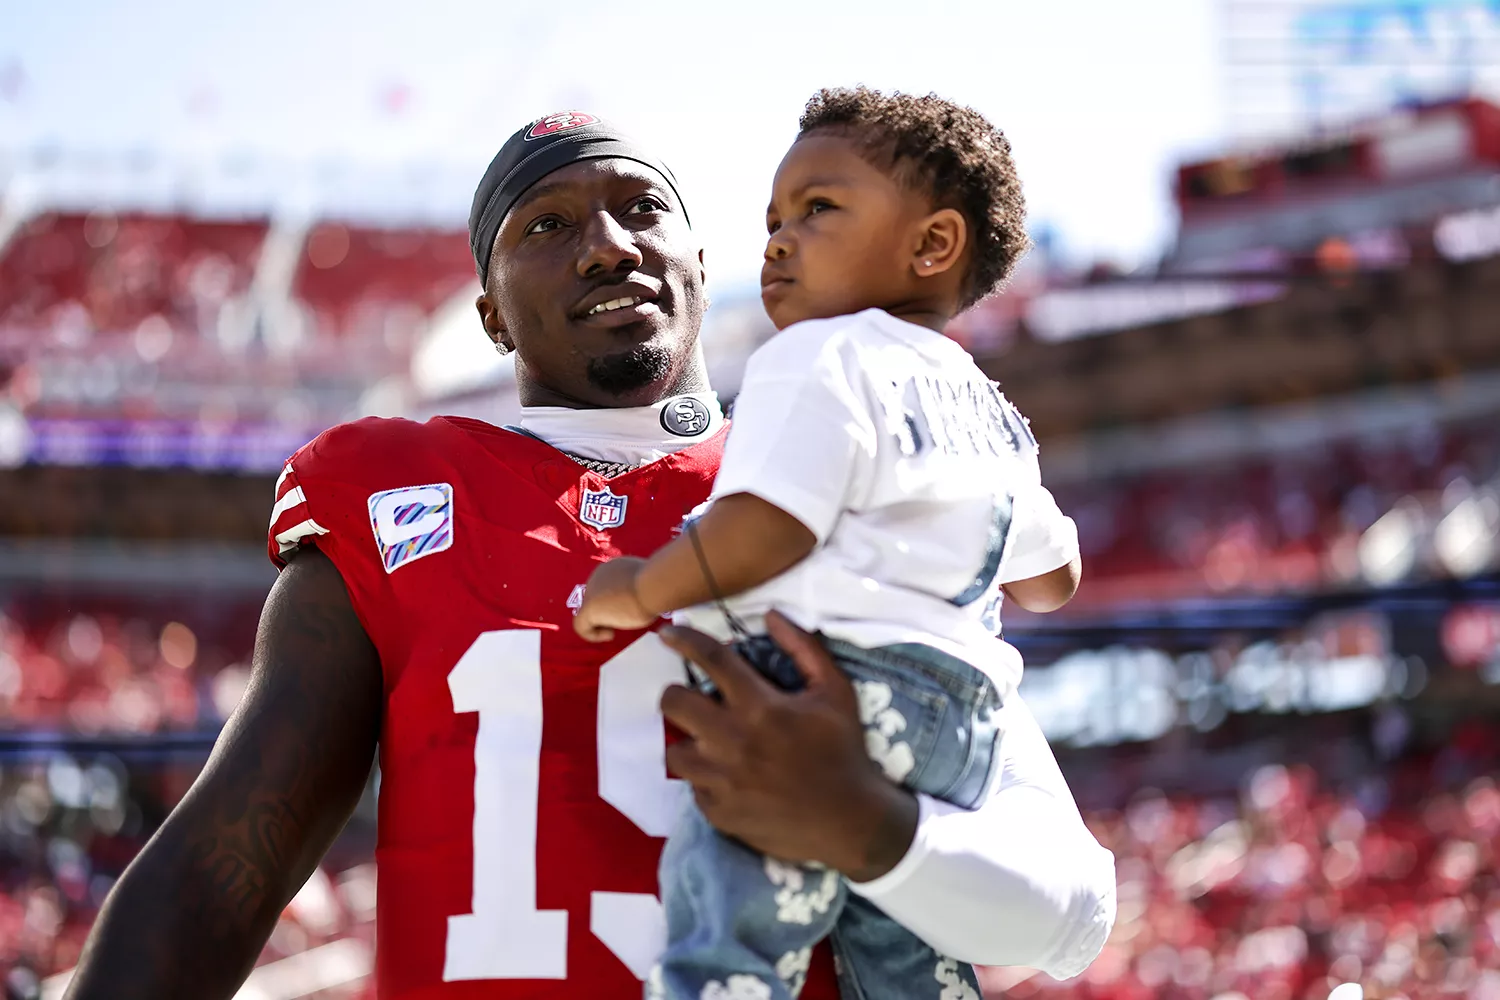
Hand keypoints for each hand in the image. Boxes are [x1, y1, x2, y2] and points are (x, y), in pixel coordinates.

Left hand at [574, 557, 655, 641]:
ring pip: (590, 612)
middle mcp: (599, 574)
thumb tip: (645, 597)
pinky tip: (610, 634)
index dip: (618, 602)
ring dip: (602, 623)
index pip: (609, 588)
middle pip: (598, 599)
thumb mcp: (649, 584)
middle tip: (626, 620)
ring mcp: (592, 590)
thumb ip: (640, 588)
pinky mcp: (589, 607)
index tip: (632, 610)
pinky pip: (581, 626)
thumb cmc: (658, 584)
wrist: (654, 586)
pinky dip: (593, 634)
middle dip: (610, 612)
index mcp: (614, 567)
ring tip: (617, 629)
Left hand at [658, 611, 917, 879]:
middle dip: (677, 694)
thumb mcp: (835, 692)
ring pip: (674, 751)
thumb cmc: (842, 750)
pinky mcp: (717, 812)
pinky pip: (693, 786)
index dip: (684, 640)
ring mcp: (720, 780)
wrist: (849, 822)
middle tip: (694, 700)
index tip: (667, 633)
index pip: (711, 659)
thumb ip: (803, 649)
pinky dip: (706, 778)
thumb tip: (770, 615)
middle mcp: (731, 740)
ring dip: (689, 742)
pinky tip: (727, 776)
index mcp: (759, 706)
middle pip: (673, 704)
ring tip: (708, 743)